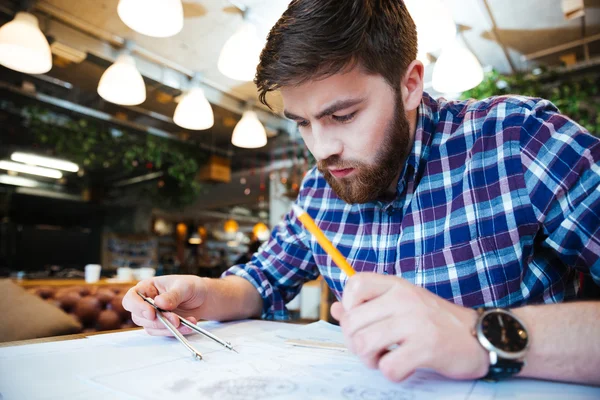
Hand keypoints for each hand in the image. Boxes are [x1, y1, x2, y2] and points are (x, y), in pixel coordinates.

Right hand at [122, 275, 206, 335]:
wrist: (203, 298)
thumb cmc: (191, 287)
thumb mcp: (184, 287)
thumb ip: (172, 295)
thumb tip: (159, 303)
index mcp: (147, 287)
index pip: (131, 298)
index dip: (137, 307)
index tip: (151, 313)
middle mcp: (146, 302)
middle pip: (139, 317)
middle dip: (158, 320)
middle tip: (175, 319)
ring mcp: (153, 316)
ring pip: (150, 327)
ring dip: (167, 327)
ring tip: (185, 322)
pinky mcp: (161, 326)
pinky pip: (162, 332)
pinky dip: (175, 331)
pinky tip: (188, 325)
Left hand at [330, 272, 488, 381]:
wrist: (479, 335)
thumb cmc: (436, 322)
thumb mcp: (402, 305)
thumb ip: (369, 306)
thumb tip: (335, 309)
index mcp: (396, 286)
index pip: (355, 284)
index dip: (348, 307)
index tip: (362, 321)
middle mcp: (404, 299)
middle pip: (352, 322)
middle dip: (356, 343)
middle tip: (373, 349)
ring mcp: (415, 322)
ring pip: (364, 344)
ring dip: (369, 360)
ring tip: (384, 358)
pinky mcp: (427, 346)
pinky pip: (389, 367)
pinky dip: (391, 373)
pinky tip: (403, 366)